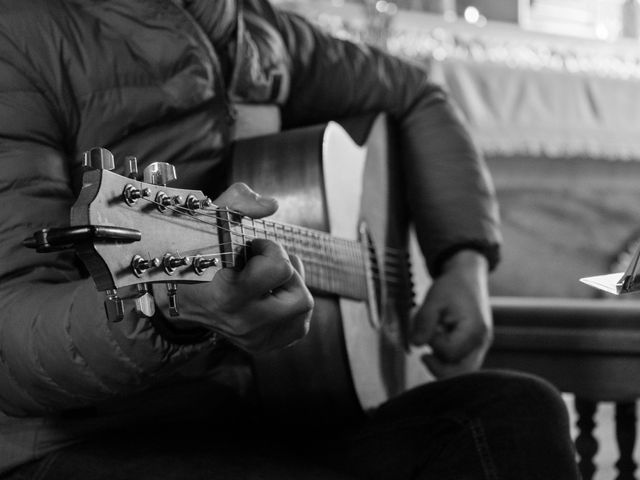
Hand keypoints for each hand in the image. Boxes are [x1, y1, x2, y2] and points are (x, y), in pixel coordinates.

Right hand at [170, 183, 314, 353]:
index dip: (270, 249)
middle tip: (263, 264)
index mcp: (228, 295)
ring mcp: (253, 338)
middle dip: (287, 272)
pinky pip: (299, 326)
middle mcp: (243, 323)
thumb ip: (237, 203)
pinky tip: (273, 296)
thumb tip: (271, 205)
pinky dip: (293, 308)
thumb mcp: (208, 223)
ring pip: (303, 311)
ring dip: (294, 289)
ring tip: (271, 279)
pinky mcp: (262, 345)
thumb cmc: (193, 255)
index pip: (279, 269)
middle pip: (300, 297)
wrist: (176, 297)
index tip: (251, 247)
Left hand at [410, 250, 492, 378]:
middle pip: (460, 372)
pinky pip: (462, 364)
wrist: (468, 278)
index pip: (450, 353)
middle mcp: (481, 342)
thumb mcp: (433, 300)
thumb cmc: (450, 287)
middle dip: (438, 367)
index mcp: (474, 330)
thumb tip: (416, 344)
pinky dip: (448, 360)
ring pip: (462, 371)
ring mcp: (481, 346)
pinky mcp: (476, 347)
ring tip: (434, 344)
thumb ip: (424, 322)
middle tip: (424, 355)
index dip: (434, 344)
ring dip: (443, 364)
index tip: (428, 328)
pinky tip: (438, 345)